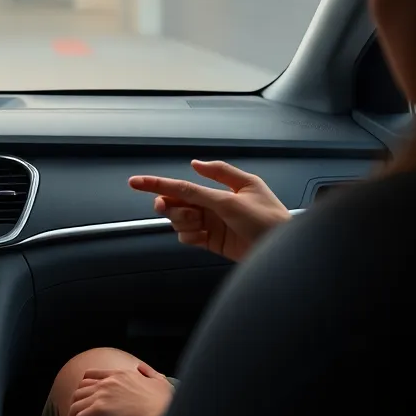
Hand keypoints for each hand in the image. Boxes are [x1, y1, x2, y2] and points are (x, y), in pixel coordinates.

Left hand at [67, 363, 172, 415]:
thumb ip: (149, 373)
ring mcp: (101, 395)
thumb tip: (139, 368)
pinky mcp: (98, 410)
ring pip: (75, 404)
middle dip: (76, 403)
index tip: (84, 400)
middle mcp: (107, 382)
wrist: (163, 415)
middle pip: (80, 389)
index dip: (84, 387)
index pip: (92, 375)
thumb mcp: (160, 382)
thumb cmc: (165, 404)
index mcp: (120, 374)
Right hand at [129, 160, 290, 261]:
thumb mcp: (237, 196)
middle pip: (176, 203)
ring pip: (179, 221)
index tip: (135, 182)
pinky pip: (187, 237)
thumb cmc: (268, 220)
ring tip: (200, 227)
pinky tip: (202, 238)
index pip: (182, 185)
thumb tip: (193, 164)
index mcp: (219, 189)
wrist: (280, 251)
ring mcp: (211, 223)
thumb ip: (208, 183)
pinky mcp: (211, 241)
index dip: (157, 184)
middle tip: (177, 210)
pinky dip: (189, 237)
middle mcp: (212, 204)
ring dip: (183, 223)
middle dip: (172, 207)